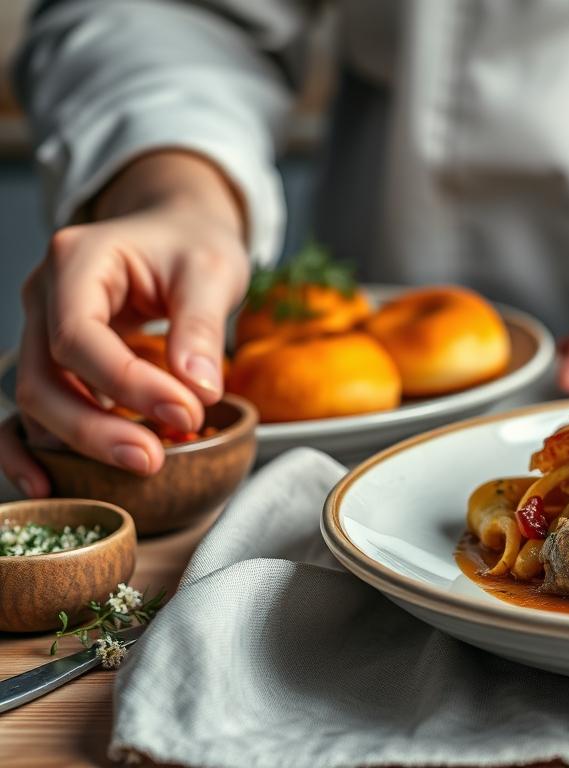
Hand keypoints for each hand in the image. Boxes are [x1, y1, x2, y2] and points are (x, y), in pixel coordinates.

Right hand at [0, 150, 248, 496]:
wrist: (177, 230)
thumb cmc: (193, 244)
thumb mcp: (212, 271)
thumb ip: (202, 327)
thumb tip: (199, 390)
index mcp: (76, 260)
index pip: (80, 337)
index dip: (128, 385)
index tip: (186, 414)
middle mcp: (44, 295)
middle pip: (44, 376)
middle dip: (96, 428)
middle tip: (153, 460)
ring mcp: (39, 329)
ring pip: (36, 399)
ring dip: (81, 441)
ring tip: (142, 465)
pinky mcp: (51, 359)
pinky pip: (30, 407)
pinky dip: (33, 447)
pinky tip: (50, 484)